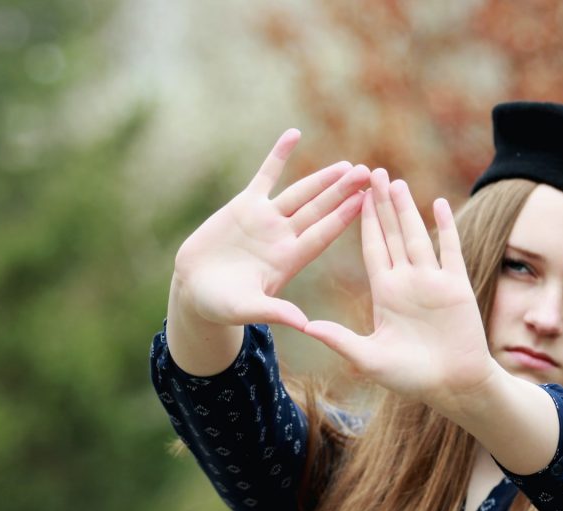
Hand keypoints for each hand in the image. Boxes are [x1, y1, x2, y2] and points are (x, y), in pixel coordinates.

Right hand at [172, 129, 370, 328]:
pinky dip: (279, 155)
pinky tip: (294, 134)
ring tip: (347, 165)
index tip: (366, 201)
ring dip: (322, 178)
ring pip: (300, 192)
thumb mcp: (246, 310)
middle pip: (319, 209)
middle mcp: (283, 236)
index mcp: (288, 260)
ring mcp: (266, 219)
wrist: (194, 290)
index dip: (343, 217)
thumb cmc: (221, 306)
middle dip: (342, 192)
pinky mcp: (244, 206)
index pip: (321, 234)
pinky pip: (265, 175)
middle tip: (369, 174)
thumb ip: (273, 312)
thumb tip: (303, 323)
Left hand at [302, 170, 499, 407]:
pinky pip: (450, 251)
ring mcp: (433, 281)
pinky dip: (446, 228)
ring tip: (397, 181)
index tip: (353, 195)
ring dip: (408, 209)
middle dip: (382, 204)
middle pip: (393, 234)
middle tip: (371, 172)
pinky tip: (439, 204)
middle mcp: (408, 281)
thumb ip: (340, 340)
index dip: (363, 222)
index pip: (372, 249)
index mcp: (385, 293)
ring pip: (418, 236)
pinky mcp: (457, 286)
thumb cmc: (412, 377)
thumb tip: (305, 327)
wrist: (454, 386)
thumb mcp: (369, 358)